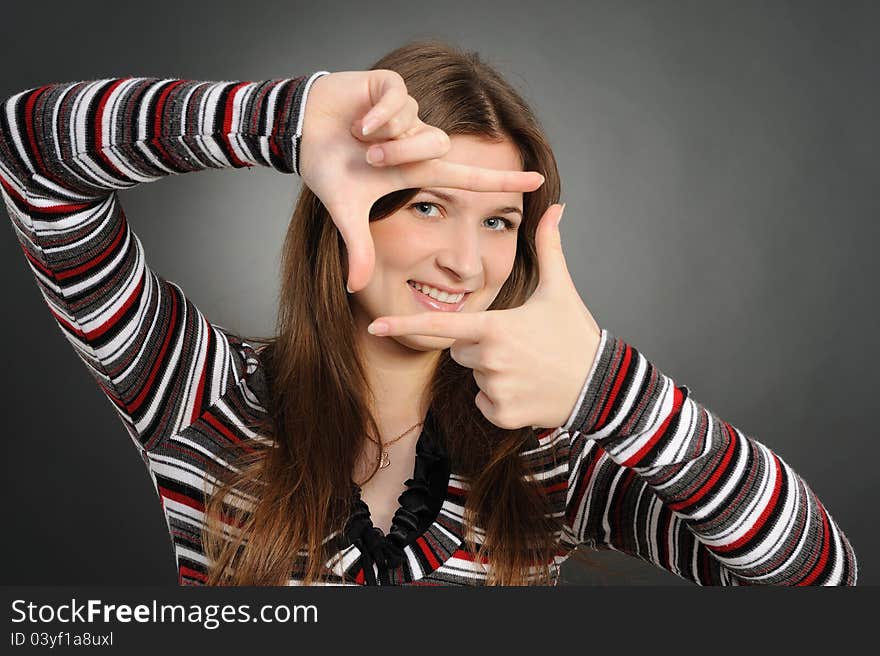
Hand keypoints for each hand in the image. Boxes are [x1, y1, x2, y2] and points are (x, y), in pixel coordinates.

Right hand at [298, 69, 545, 292]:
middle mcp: (419, 141)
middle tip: (371, 160)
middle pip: (438, 147)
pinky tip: (357, 120)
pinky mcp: (391, 85)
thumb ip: (359, 247)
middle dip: (400, 156)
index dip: (503, 180)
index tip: (538, 180)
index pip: (469, 178)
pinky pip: (398, 100)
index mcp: (417, 170)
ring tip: (359, 139)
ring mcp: (408, 113)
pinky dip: (376, 115)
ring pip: (417, 124)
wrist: (300, 132)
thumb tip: (355, 287)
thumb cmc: (329, 167)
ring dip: (386, 138)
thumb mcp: (347, 211)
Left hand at [366, 204, 601, 429]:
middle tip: (517, 345)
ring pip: (473, 377)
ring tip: (528, 367)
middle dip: (479, 346)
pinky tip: (527, 390)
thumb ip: (549, 247)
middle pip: (459, 350)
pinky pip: (483, 403)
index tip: (375, 326)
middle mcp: (489, 359)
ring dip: (492, 373)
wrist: (603, 386)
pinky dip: (500, 400)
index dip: (405, 324)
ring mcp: (495, 390)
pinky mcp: (502, 415)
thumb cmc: (576, 334)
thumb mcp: (560, 290)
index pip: (441, 325)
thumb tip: (556, 207)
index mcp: (495, 327)